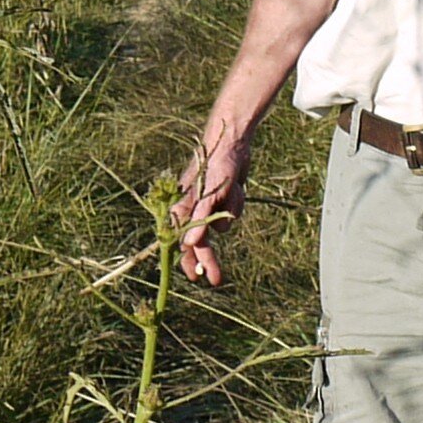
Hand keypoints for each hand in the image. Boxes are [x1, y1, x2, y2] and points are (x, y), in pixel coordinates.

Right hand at [178, 124, 249, 289]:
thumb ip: (200, 219)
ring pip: (223, 225)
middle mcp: (194, 208)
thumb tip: (190, 244)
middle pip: (200, 242)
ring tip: (234, 191)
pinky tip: (237, 188)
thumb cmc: (217, 165)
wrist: (233, 141)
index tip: (197, 279)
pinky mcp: (222, 199)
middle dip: (209, 260)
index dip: (191, 261)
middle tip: (218, 280)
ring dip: (231, 210)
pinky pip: (231, 212)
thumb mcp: (210, 193)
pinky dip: (236, 203)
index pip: (185, 242)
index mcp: (184, 207)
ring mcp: (209, 204)